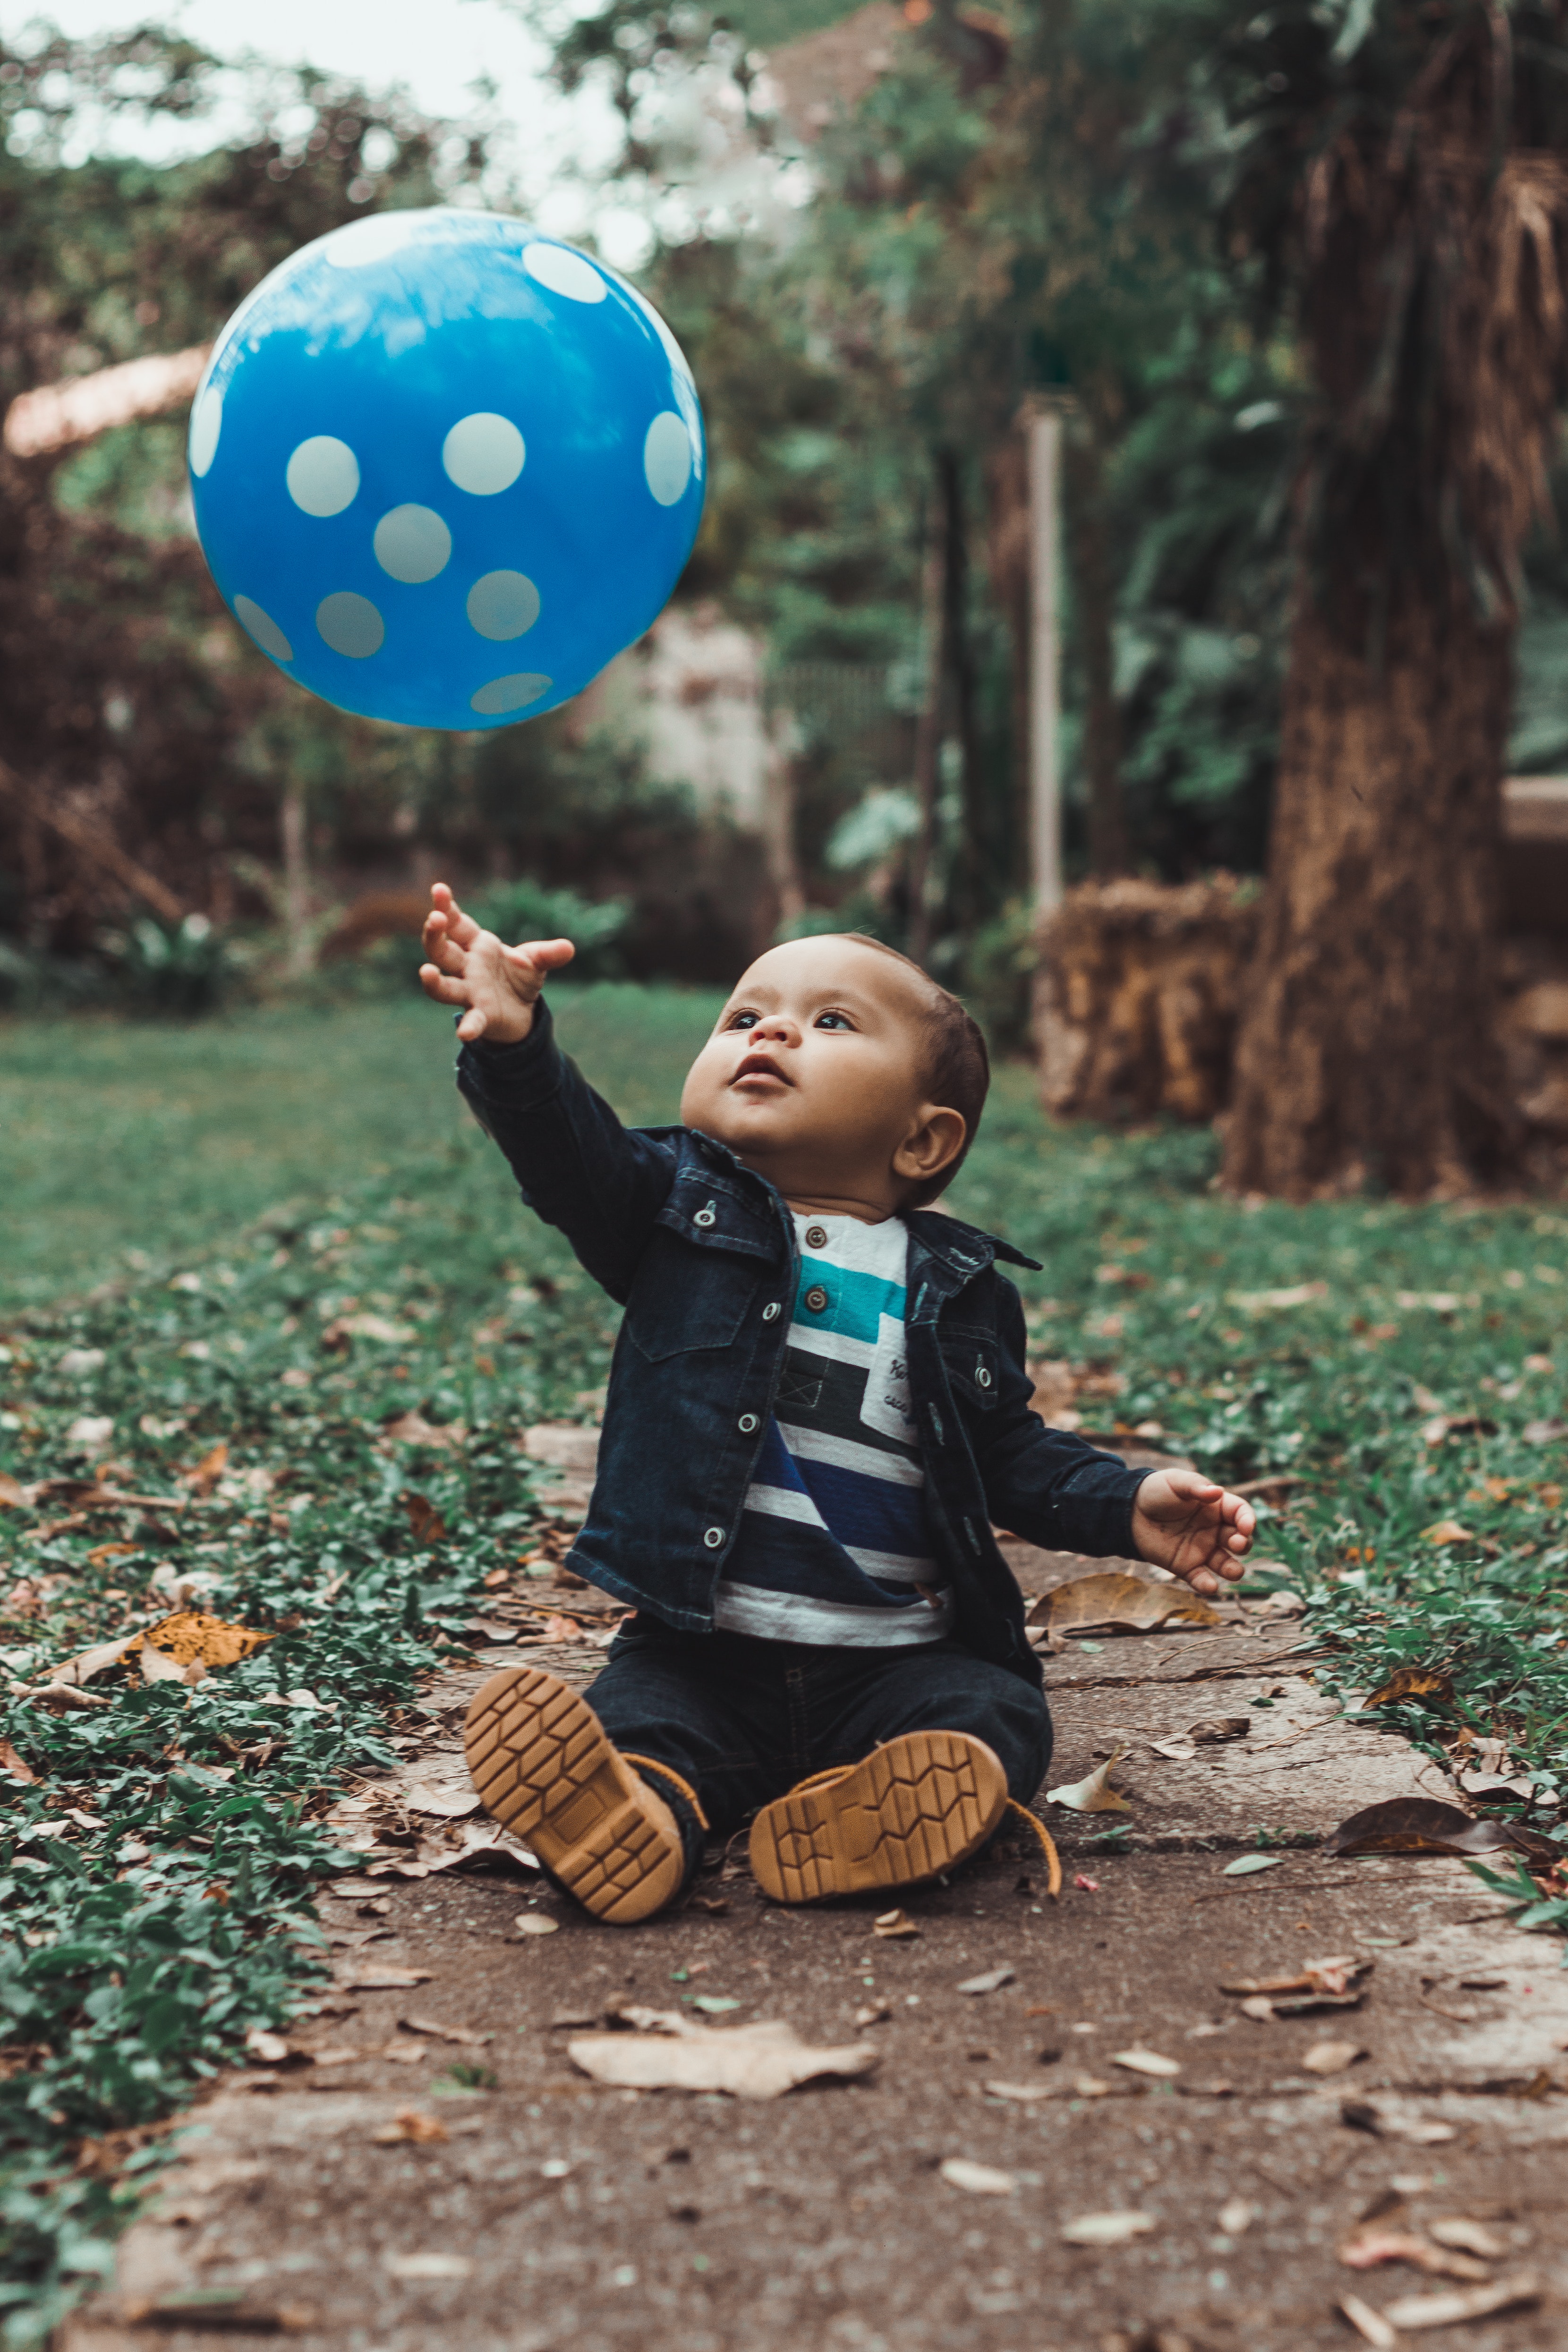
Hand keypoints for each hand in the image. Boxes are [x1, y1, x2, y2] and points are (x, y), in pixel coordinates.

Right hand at [418, 882, 574, 1044]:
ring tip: (426, 972)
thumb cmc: (519, 979)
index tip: (438, 889)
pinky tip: (464, 1034)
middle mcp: (467, 968)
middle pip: (441, 950)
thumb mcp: (536, 962)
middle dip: (435, 934)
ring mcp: (470, 993)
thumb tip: (570, 948)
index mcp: (477, 947)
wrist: (522, 1012)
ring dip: (433, 980)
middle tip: (435, 918)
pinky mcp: (481, 1016)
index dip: (446, 907)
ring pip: (445, 986)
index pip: (457, 924)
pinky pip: (472, 1021)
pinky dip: (469, 1027)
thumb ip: (548, 954)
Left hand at [1129, 1468, 1254, 1596]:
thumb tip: (1217, 1491)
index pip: (1241, 1513)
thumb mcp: (1176, 1481)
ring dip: (1234, 1569)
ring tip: (1233, 1571)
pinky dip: (1207, 1585)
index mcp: (1217, 1507)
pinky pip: (1201, 1579)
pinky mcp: (1186, 1566)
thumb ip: (1195, 1487)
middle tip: (1236, 1543)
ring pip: (1226, 1564)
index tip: (1247, 1527)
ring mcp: (1202, 1549)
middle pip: (1240, 1540)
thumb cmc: (1156, 1490)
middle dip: (1244, 1544)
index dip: (1248, 1520)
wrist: (1129, 1510)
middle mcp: (1214, 1530)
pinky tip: (1210, 1586)